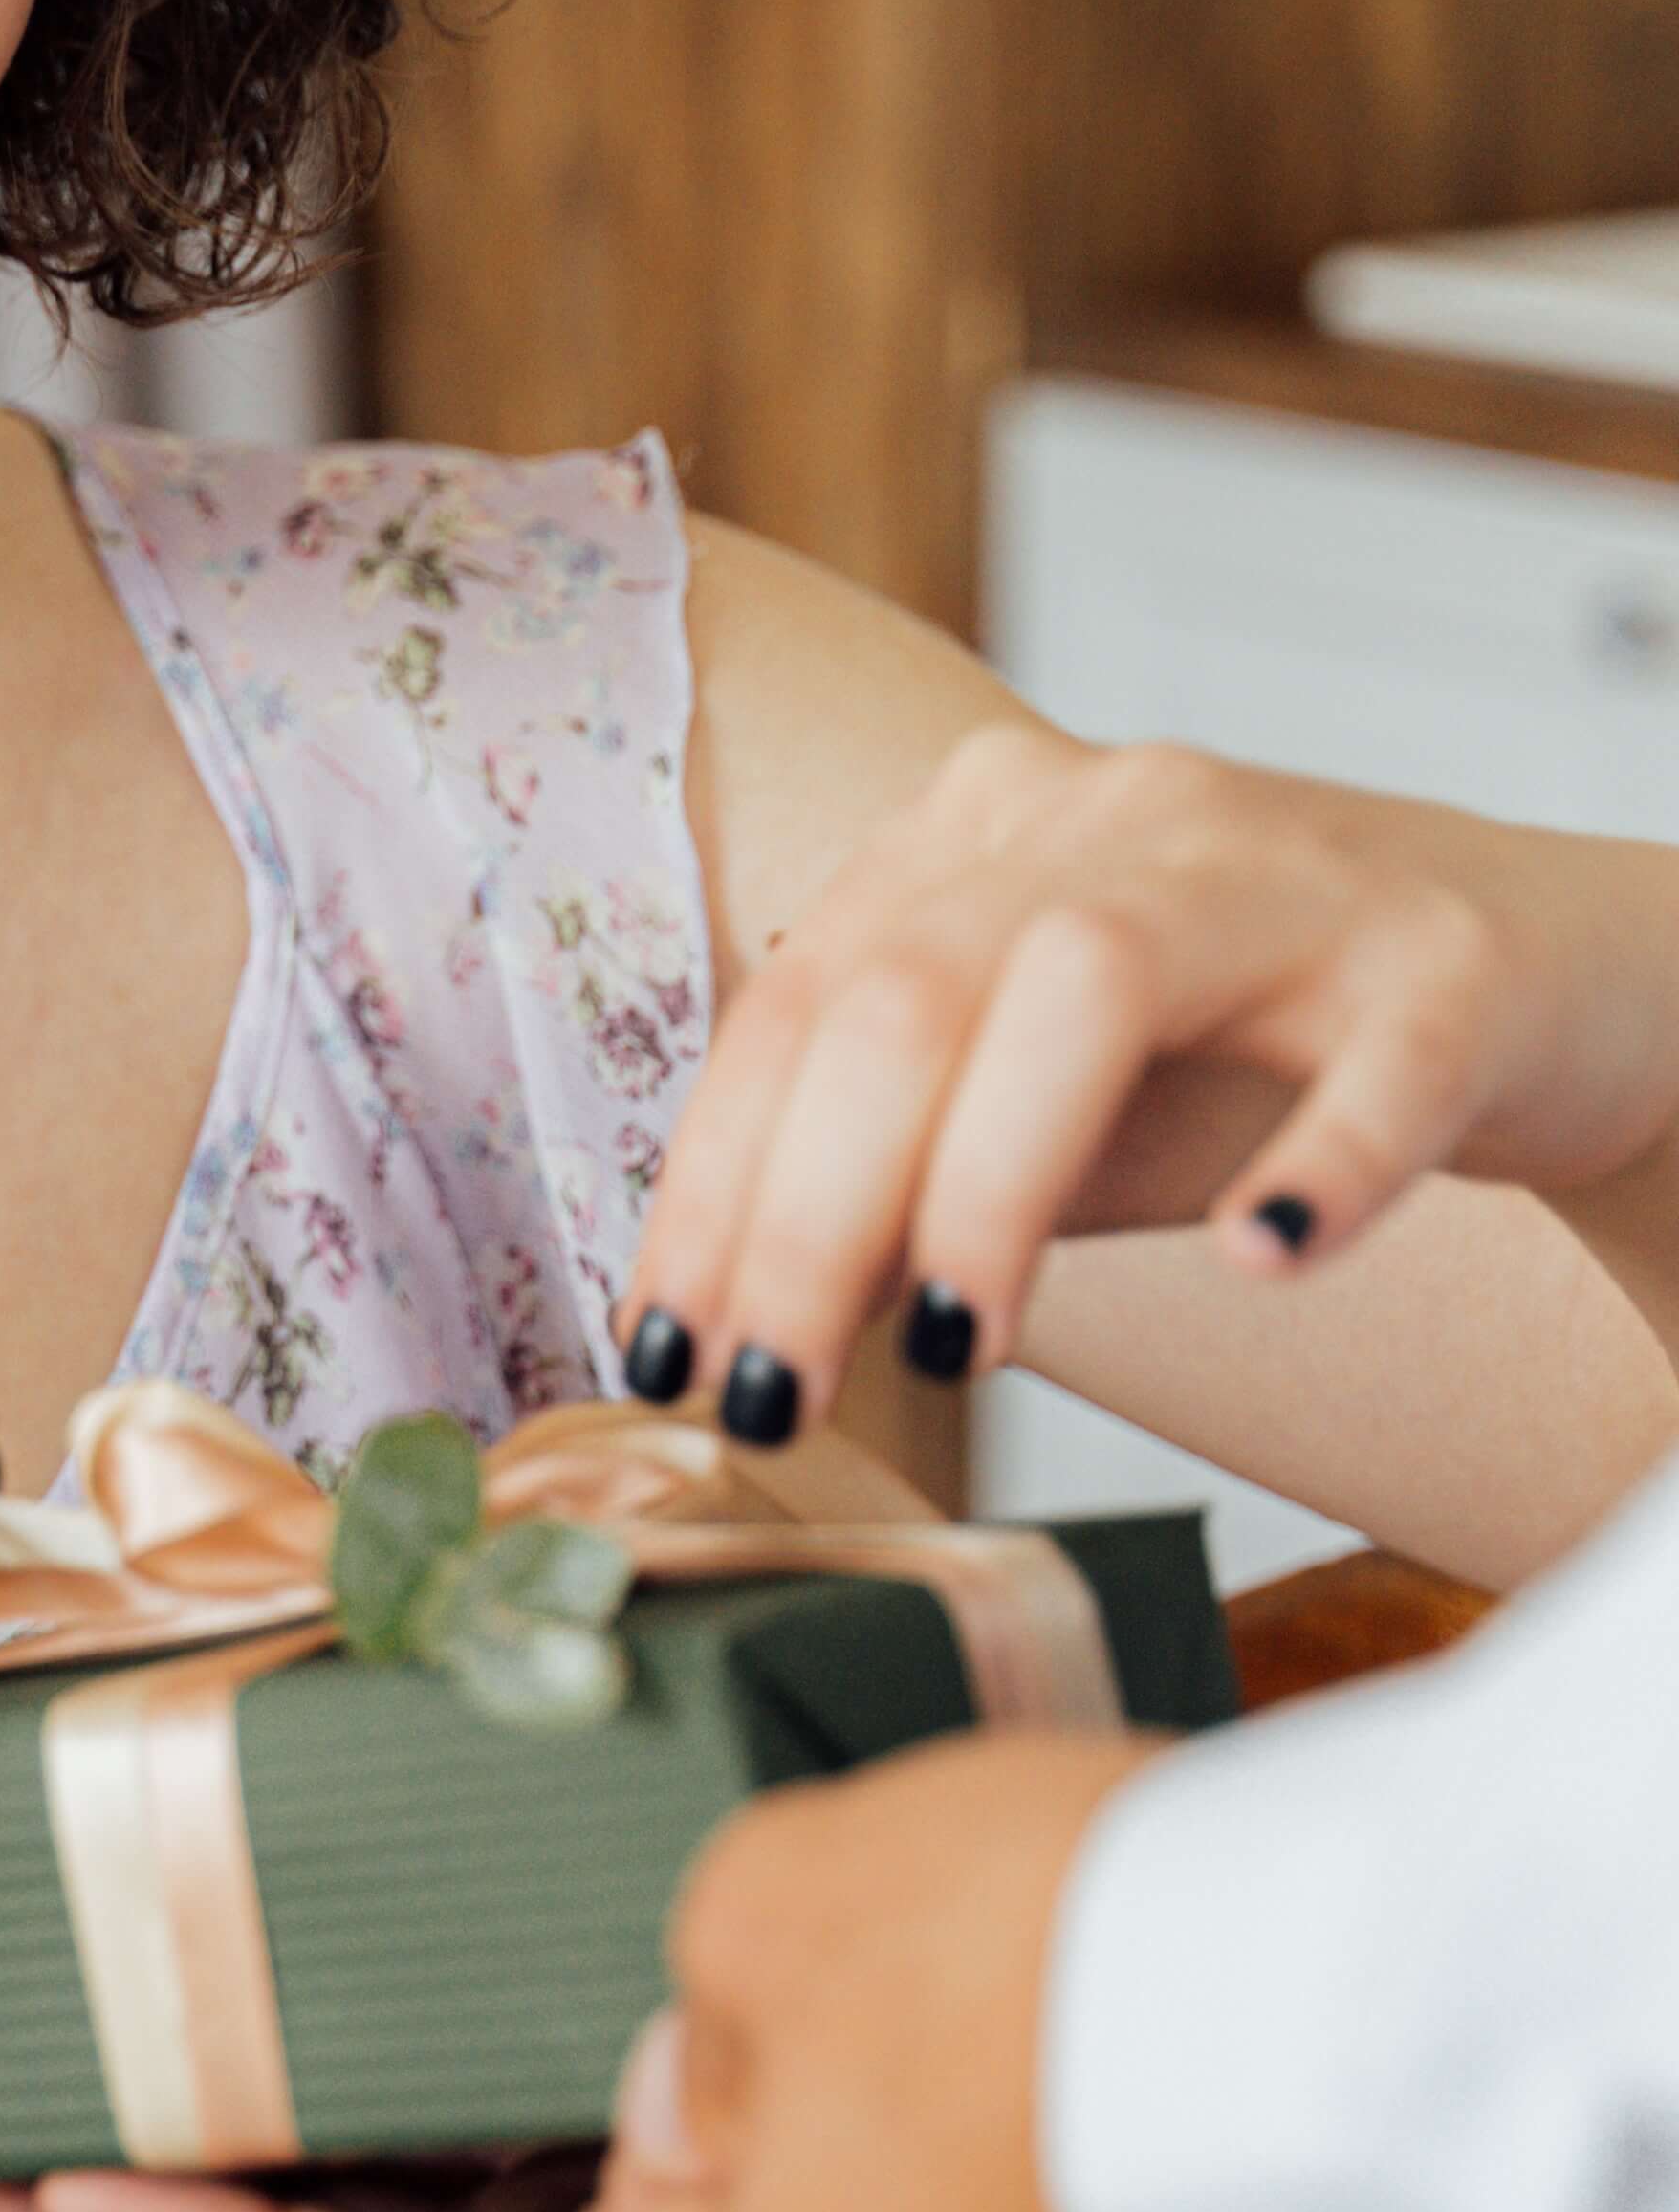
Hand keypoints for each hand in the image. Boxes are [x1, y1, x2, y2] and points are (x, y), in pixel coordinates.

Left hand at [596, 1730, 1426, 2211]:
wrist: (1373, 2000)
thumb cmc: (1052, 1965)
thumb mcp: (764, 1900)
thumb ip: (709, 2024)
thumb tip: (722, 2085)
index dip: (731, 2096)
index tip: (810, 2009)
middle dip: (909, 2203)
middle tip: (985, 2040)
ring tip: (1129, 2086)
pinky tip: (1238, 2151)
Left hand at [622, 720, 1678, 1421]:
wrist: (1553, 983)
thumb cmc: (1267, 1056)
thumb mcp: (1050, 1112)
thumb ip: (906, 1180)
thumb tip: (744, 1315)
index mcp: (985, 834)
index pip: (796, 1006)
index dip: (709, 1184)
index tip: (658, 1350)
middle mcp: (1118, 819)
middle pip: (909, 992)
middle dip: (807, 1213)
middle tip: (765, 1393)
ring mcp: (1294, 875)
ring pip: (1092, 984)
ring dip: (997, 1178)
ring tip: (961, 1345)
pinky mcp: (1458, 960)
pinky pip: (1382, 1055)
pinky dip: (1317, 1162)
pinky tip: (1262, 1260)